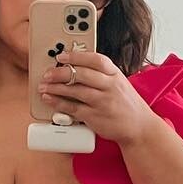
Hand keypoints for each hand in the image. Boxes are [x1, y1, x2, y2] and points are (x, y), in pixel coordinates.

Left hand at [39, 52, 158, 147]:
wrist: (139, 127)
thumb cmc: (126, 104)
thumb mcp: (119, 83)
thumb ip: (101, 75)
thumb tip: (76, 67)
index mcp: (115, 74)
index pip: (95, 60)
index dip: (76, 56)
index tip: (61, 56)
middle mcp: (109, 86)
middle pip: (82, 74)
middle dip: (60, 72)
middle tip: (47, 73)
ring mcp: (102, 102)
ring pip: (75, 91)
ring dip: (56, 87)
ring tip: (43, 85)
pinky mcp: (95, 117)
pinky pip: (72, 108)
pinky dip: (58, 103)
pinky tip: (49, 99)